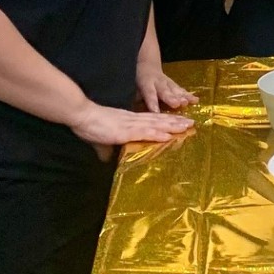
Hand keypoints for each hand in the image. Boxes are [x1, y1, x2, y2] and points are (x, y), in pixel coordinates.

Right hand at [70, 102, 195, 153]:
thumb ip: (106, 148)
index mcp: (129, 120)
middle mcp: (134, 120)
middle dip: (175, 122)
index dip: (166, 120)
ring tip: (187, 127)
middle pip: (159, 120)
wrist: (81, 116)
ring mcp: (130, 125)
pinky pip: (144, 133)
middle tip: (192, 122)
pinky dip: (157, 134)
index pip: (152, 120)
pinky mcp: (125, 131)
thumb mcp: (101, 139)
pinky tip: (168, 136)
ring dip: (172, 126)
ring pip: (156, 125)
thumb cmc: (90, 126)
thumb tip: (106, 158)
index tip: (179, 121)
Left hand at [136, 57, 197, 113]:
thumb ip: (137, 100)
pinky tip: (196, 100)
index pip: (149, 93)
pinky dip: (188, 95)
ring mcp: (168, 83)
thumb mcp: (135, 89)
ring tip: (188, 102)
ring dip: (182, 96)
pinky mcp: (175, 84)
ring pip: (175, 90)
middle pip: (165, 91)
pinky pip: (182, 90)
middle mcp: (158, 83)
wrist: (149, 66)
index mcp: (146, 84)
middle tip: (176, 104)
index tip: (156, 111)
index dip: (152, 102)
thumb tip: (138, 115)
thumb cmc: (140, 82)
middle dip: (171, 98)